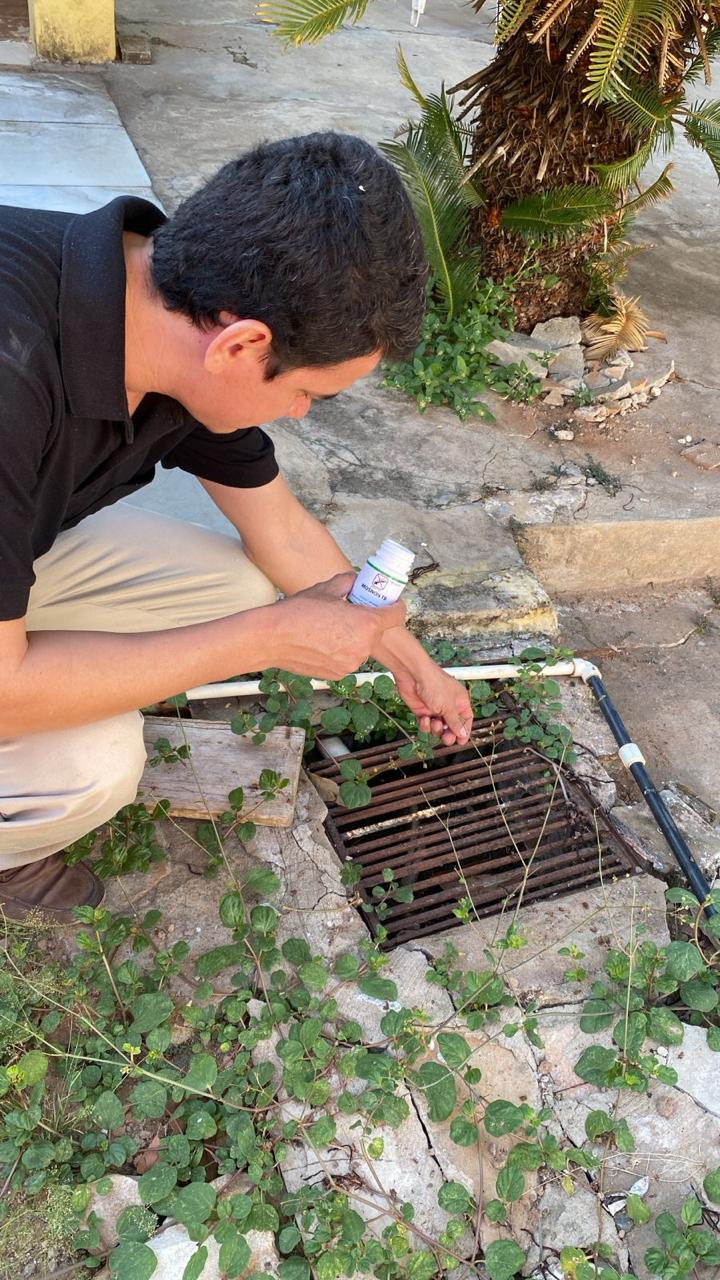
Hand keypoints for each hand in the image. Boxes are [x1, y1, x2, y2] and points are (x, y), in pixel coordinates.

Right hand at [265, 573, 406, 679]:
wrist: (272, 639)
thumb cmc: (297, 613)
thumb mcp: (326, 588)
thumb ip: (348, 583)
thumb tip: (356, 580)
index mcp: (366, 623)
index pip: (397, 615)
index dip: (393, 606)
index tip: (388, 604)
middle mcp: (363, 647)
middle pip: (377, 632)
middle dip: (367, 622)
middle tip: (348, 613)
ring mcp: (351, 663)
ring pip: (361, 646)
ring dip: (353, 638)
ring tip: (329, 629)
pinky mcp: (339, 674)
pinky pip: (347, 659)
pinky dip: (340, 651)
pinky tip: (321, 642)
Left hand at [371, 625, 471, 744]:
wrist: (413, 675)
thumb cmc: (434, 683)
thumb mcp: (448, 706)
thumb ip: (455, 722)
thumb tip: (463, 733)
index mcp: (460, 701)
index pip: (466, 719)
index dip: (464, 731)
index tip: (461, 741)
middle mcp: (448, 705)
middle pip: (452, 726)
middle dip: (449, 734)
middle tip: (446, 738)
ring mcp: (435, 708)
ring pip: (438, 728)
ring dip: (436, 729)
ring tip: (434, 722)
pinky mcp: (422, 710)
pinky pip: (426, 724)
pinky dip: (425, 725)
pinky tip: (425, 719)